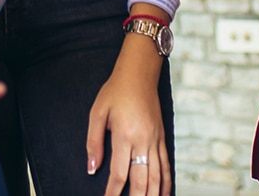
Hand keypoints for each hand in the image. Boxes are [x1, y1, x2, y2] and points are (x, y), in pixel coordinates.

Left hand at [87, 18, 171, 195]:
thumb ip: (93, 143)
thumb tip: (92, 168)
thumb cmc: (115, 91)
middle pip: (142, 180)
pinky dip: (165, 182)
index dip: (112, 192)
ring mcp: (155, 140)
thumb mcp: (97, 113)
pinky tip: (162, 194)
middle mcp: (143, 140)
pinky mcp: (162, 138)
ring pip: (157, 176)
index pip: (120, 174)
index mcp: (124, 135)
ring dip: (152, 194)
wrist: (139, 74)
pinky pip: (166, 165)